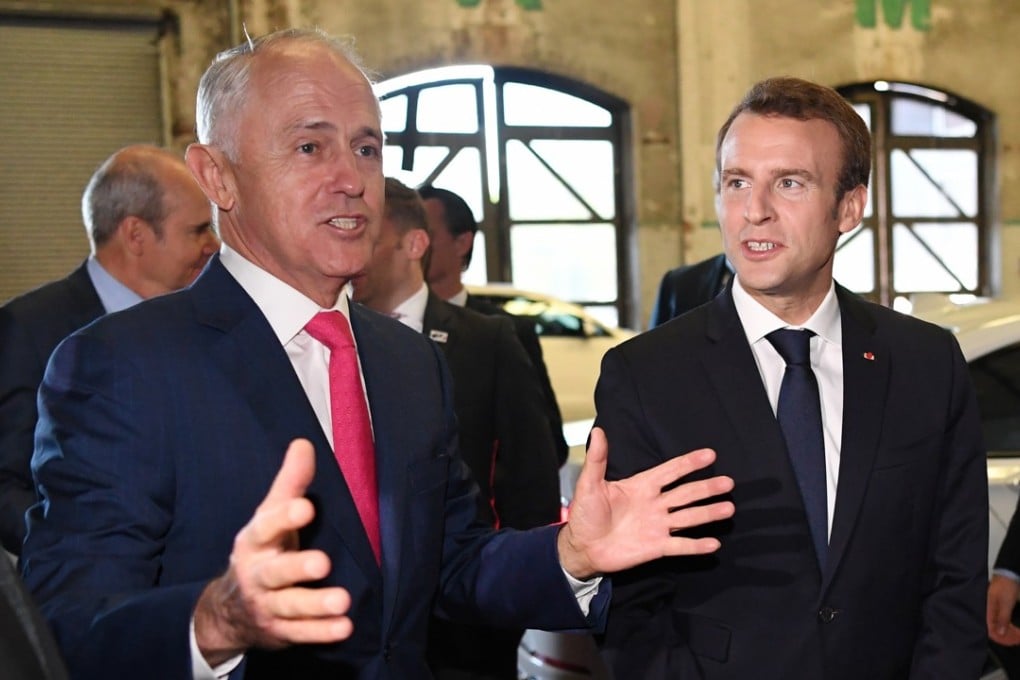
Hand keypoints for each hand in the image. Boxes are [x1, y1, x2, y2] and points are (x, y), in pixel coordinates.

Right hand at [193, 439, 353, 665]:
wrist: (230, 608)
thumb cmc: (263, 551)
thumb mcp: (270, 516)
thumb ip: (290, 484)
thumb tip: (304, 443)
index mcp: (255, 542)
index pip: (266, 527)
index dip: (284, 518)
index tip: (306, 507)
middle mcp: (258, 574)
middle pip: (276, 571)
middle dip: (297, 567)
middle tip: (323, 562)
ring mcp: (267, 605)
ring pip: (290, 606)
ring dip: (315, 605)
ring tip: (343, 601)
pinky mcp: (280, 630)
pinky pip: (300, 633)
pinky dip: (321, 632)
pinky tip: (344, 627)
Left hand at [557, 427, 734, 579]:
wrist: (581, 547)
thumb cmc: (584, 514)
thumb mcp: (589, 484)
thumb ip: (597, 459)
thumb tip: (597, 431)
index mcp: (641, 486)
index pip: (670, 471)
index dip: (689, 462)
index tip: (710, 454)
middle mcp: (654, 504)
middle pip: (686, 493)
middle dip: (707, 487)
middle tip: (728, 482)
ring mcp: (657, 526)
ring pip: (688, 517)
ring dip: (708, 513)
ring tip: (728, 508)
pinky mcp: (656, 547)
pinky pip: (680, 545)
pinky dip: (696, 545)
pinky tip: (713, 543)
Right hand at [988, 573, 1019, 645]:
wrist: (1009, 576)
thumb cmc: (1004, 586)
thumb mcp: (1005, 603)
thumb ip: (1002, 618)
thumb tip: (1000, 633)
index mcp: (986, 611)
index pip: (990, 630)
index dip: (1001, 638)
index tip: (1012, 641)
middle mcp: (989, 613)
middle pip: (995, 631)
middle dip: (1007, 637)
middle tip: (1018, 639)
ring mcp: (994, 612)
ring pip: (999, 628)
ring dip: (1009, 634)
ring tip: (1018, 636)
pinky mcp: (999, 611)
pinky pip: (1003, 623)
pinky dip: (1010, 628)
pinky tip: (1015, 631)